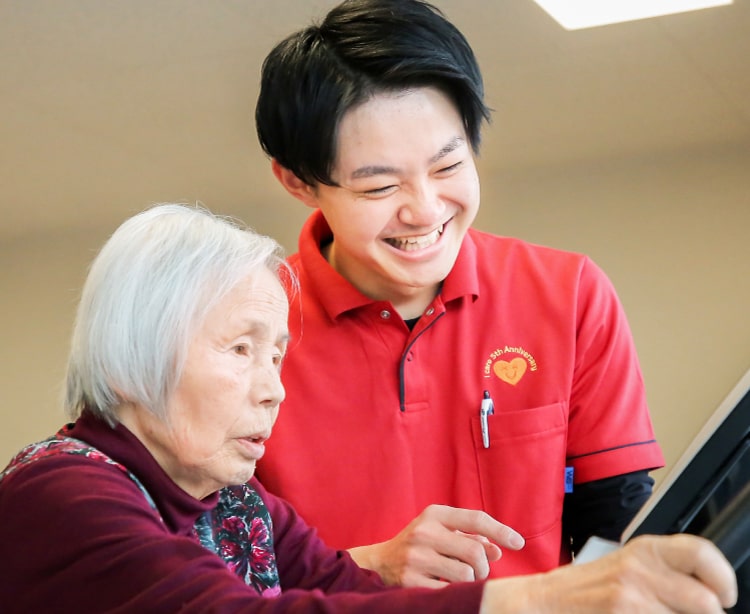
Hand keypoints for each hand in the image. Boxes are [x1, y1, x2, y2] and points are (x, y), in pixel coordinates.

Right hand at [347, 504, 524, 587]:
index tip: (519, 543)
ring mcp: (416, 557)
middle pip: (474, 552)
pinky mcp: (410, 580)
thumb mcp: (441, 533)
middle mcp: (424, 532)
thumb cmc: (418, 546)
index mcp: (434, 515)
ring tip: (457, 580)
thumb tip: (498, 550)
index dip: (501, 531)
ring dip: (469, 582)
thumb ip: (469, 538)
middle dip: (482, 567)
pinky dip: (454, 592)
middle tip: (476, 572)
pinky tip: (443, 587)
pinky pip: (449, 592)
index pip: (476, 518)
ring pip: (465, 575)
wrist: (377, 563)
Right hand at [479, 533, 737, 612]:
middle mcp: (639, 568)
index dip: (723, 578)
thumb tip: (708, 594)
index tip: (725, 597)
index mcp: (643, 550)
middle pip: (706, 602)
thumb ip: (663, 574)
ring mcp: (631, 595)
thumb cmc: (582, 592)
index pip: (702, 552)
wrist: (541, 602)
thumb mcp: (625, 569)